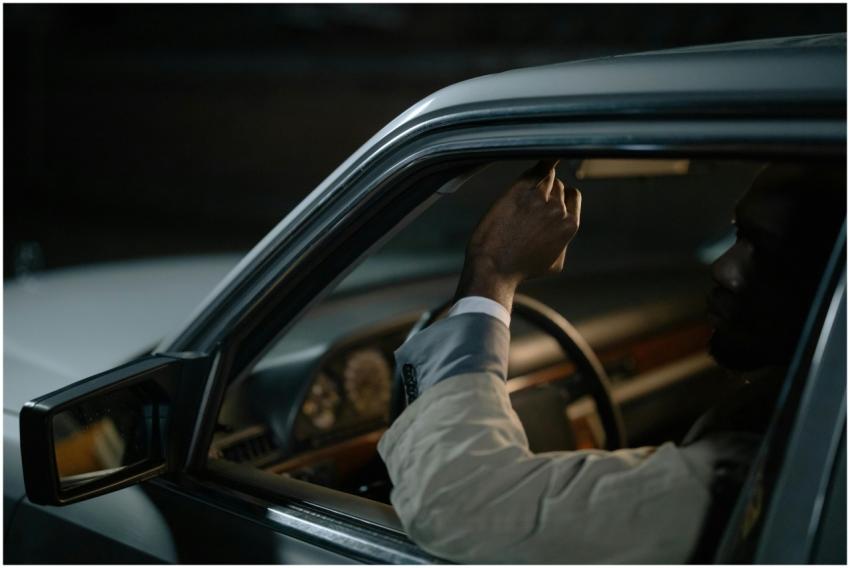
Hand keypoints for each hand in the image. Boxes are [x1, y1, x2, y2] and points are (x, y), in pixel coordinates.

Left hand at [455, 160, 580, 310]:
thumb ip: (563, 242)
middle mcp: (558, 209)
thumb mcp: (554, 263)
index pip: (573, 196)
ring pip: (545, 176)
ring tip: (522, 192)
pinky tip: (544, 148)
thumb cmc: (520, 270)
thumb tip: (563, 231)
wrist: (494, 268)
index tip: (547, 200)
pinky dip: (544, 158)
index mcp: (570, 226)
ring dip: (536, 180)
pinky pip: (537, 167)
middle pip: (557, 186)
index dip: (560, 197)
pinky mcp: (519, 190)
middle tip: (525, 206)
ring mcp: (539, 197)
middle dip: (544, 192)